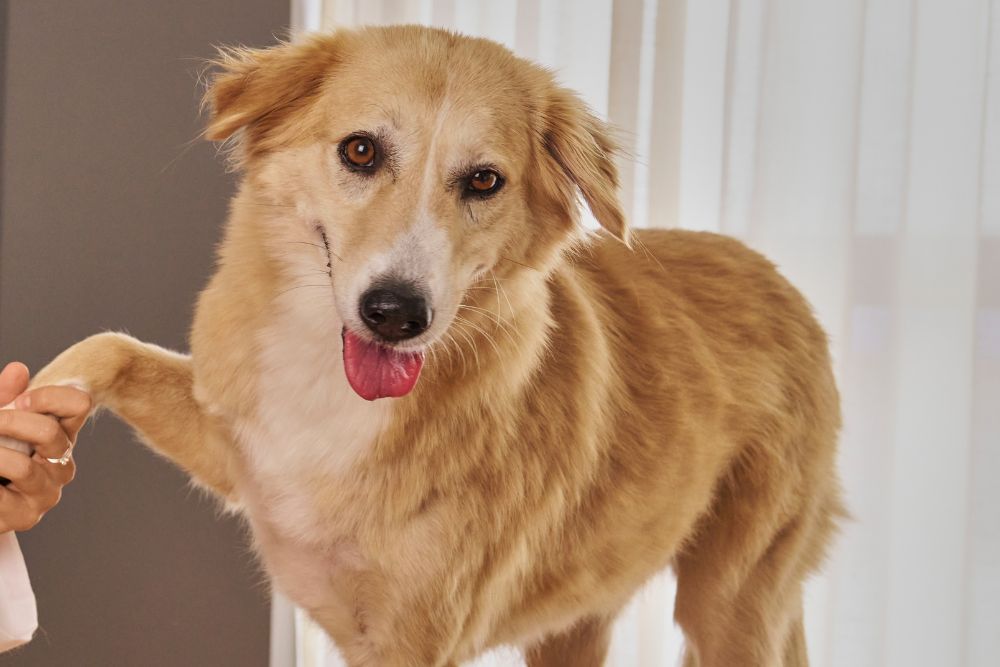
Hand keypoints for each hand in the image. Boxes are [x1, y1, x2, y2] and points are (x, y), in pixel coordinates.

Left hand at [0, 362, 91, 531]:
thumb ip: (4, 398)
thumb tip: (18, 369)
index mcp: (60, 434)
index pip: (79, 404)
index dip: (49, 397)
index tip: (18, 401)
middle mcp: (61, 463)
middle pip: (50, 432)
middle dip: (10, 422)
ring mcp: (46, 492)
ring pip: (23, 467)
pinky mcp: (26, 517)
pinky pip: (1, 498)